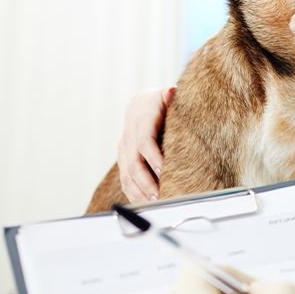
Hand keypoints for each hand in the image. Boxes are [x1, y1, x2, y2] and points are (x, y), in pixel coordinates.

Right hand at [117, 87, 173, 202]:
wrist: (141, 103)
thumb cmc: (160, 102)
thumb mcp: (167, 96)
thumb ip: (171, 96)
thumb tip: (172, 91)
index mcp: (140, 119)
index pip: (144, 142)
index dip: (153, 158)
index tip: (163, 171)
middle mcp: (128, 135)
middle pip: (134, 163)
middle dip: (146, 181)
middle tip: (160, 194)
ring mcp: (123, 148)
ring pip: (127, 174)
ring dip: (140, 191)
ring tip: (155, 202)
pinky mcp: (123, 158)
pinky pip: (125, 179)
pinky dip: (134, 192)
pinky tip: (145, 202)